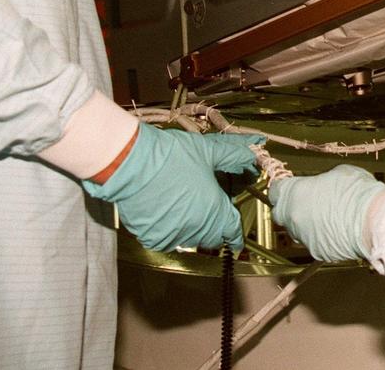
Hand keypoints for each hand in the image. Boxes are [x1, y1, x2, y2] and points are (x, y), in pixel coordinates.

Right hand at [83, 124, 264, 251]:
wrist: (129, 162)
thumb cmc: (170, 156)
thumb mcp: (209, 150)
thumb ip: (235, 153)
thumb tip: (255, 147)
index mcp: (214, 211)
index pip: (232, 231)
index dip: (236, 233)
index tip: (236, 238)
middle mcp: (195, 229)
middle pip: (212, 235)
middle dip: (214, 223)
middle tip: (207, 204)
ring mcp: (172, 236)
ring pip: (190, 237)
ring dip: (192, 226)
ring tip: (184, 201)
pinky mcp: (151, 237)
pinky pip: (168, 238)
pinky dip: (170, 227)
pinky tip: (165, 207)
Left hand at [269, 164, 384, 261]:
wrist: (373, 221)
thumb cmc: (356, 192)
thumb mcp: (338, 172)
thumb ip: (321, 180)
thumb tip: (321, 186)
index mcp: (294, 193)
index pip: (275, 190)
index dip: (283, 187)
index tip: (290, 185)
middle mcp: (293, 217)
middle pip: (281, 213)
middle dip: (290, 208)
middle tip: (307, 201)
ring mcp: (304, 237)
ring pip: (297, 230)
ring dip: (306, 223)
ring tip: (328, 216)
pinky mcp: (317, 252)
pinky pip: (314, 242)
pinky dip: (322, 237)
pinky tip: (338, 230)